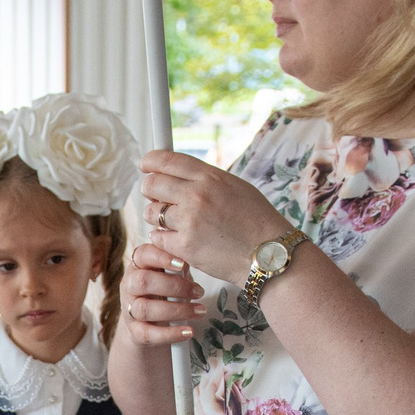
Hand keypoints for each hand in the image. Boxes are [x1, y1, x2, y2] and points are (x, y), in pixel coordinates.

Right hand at [122, 244, 203, 347]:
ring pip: (146, 309)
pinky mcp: (134, 331)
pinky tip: (188, 332)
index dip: (161, 257)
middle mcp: (129, 286)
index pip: (142, 254)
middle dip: (174, 286)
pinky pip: (148, 334)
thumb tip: (192, 257)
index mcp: (138, 266)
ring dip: (176, 310)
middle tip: (199, 291)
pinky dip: (171, 333)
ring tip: (200, 311)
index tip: (183, 263)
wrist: (149, 324)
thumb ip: (179, 265)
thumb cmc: (165, 292)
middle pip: (143, 282)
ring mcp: (129, 309)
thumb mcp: (171, 274)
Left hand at [138, 150, 291, 285]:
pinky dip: (165, 240)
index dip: (150, 162)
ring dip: (158, 218)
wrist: (269, 254)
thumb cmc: (256, 221)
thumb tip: (179, 174)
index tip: (146, 166)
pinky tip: (180, 241)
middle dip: (151, 191)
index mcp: (210, 176)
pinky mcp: (184, 246)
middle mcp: (197, 194)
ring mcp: (189, 220)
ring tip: (176, 224)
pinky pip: (158, 238)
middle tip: (159, 199)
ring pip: (152, 212)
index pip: (167, 160)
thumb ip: (206, 179)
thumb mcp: (235, 187)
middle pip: (152, 184)